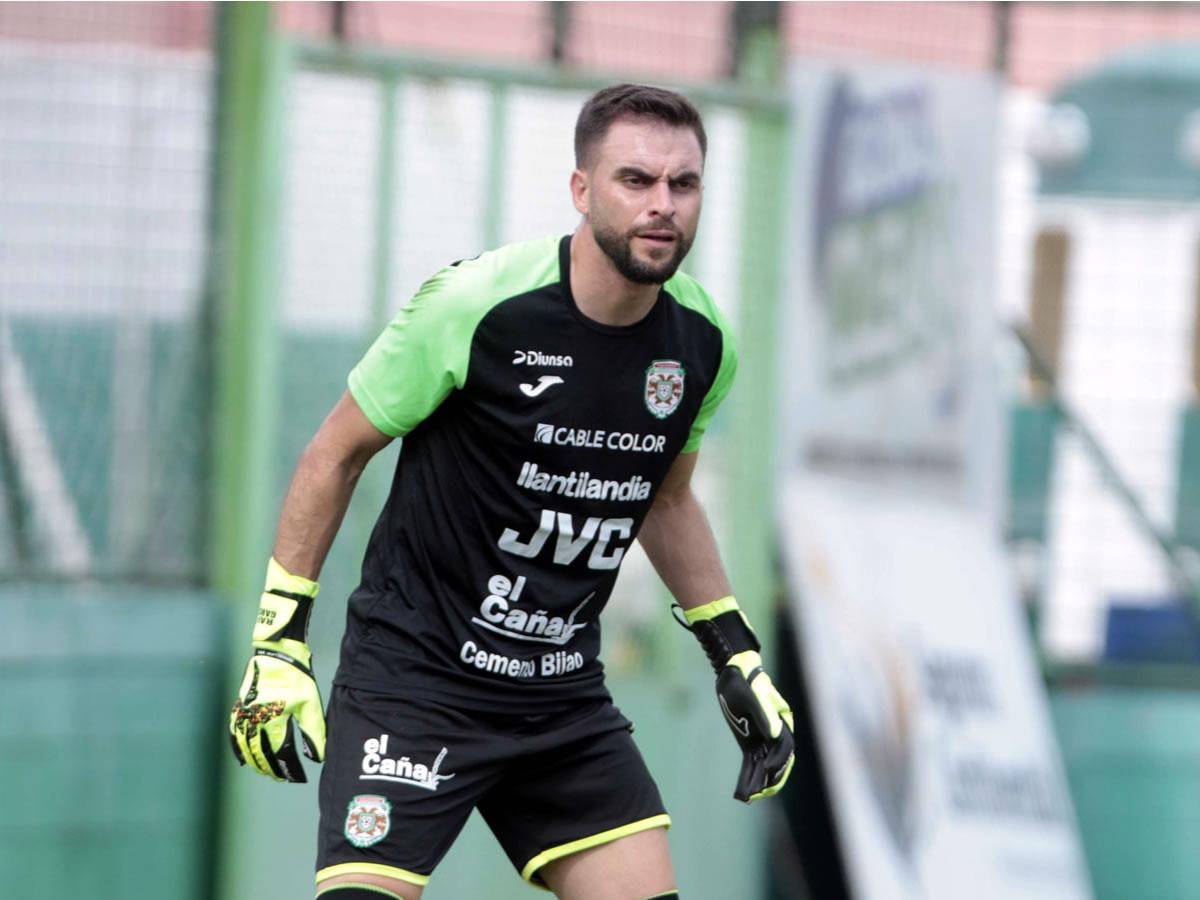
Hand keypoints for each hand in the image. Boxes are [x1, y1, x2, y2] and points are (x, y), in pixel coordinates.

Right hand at [228, 559, 325, 782]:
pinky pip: (235, 734)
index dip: (288, 768)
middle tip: (282, 778)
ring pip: (245, 747)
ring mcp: (244, 714)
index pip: (279, 753)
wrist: (277, 652)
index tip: (296, 778)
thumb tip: (318, 755)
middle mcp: (255, 719)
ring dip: (255, 762)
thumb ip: (313, 731)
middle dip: (271, 769)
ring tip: (265, 772)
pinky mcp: (240, 707)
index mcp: (273, 718)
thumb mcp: (310, 703)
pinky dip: (238, 748)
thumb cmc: (296, 675)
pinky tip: (243, 758)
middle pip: (260, 754)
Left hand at [679, 596, 794, 802]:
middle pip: (778, 761)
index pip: (784, 746)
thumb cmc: (745, 680)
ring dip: (758, 782)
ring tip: (749, 797)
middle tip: (760, 793)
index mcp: (782, 720)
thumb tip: (775, 735)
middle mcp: (775, 732)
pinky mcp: (750, 741)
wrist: (734, 670)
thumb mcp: (752, 696)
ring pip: (764, 765)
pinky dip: (748, 776)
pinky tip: (742, 790)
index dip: (778, 761)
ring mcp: (763, 737)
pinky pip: (751, 763)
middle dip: (771, 779)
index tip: (767, 771)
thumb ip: (764, 714)